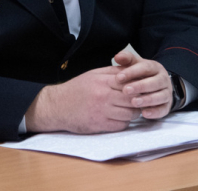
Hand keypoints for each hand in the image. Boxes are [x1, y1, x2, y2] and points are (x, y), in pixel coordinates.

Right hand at [24, 65, 139, 133]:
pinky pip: (121, 125)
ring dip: (132, 113)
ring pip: (129, 114)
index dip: (138, 87)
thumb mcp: (93, 74)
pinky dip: (124, 123)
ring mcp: (102, 111)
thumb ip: (112, 72)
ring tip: (129, 110)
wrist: (57, 106)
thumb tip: (132, 71)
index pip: (130, 83)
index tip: (140, 89)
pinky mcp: (99, 125)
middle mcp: (103, 95)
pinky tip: (119, 118)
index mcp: (102, 81)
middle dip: (138, 101)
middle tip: (138, 102)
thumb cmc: (76, 89)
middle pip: (132, 99)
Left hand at [112, 50, 172, 119]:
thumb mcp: (135, 64)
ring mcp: (167, 93)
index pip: (145, 68)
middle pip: (154, 82)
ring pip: (160, 96)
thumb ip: (126, 59)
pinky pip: (163, 109)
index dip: (132, 72)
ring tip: (133, 103)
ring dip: (147, 100)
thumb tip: (118, 56)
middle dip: (140, 86)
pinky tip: (144, 113)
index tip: (118, 78)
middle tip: (125, 90)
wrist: (157, 86)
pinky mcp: (167, 106)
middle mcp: (163, 79)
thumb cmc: (142, 75)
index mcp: (155, 67)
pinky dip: (155, 112)